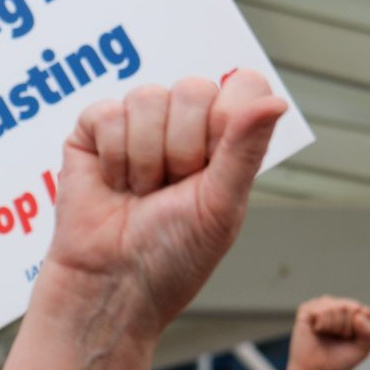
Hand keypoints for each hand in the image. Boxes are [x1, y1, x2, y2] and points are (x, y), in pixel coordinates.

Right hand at [41, 73, 286, 337]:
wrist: (112, 283)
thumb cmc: (172, 256)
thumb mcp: (222, 206)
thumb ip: (245, 149)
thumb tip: (276, 101)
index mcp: (226, 141)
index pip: (243, 85)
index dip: (228, 117)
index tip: (213, 164)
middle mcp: (183, 125)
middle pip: (193, 89)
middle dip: (182, 149)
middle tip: (172, 188)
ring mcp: (137, 124)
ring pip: (147, 97)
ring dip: (144, 159)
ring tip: (141, 192)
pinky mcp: (92, 130)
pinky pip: (107, 112)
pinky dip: (113, 157)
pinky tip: (114, 183)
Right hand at [290, 296, 369, 369]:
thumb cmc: (338, 361)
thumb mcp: (363, 348)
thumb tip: (358, 315)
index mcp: (351, 314)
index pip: (363, 310)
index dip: (359, 328)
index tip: (350, 340)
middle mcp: (336, 306)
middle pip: (351, 307)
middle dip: (346, 328)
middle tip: (337, 339)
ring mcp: (320, 307)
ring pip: (337, 308)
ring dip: (334, 327)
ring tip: (326, 336)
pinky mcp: (306, 310)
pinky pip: (321, 310)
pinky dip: (322, 325)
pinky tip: (317, 331)